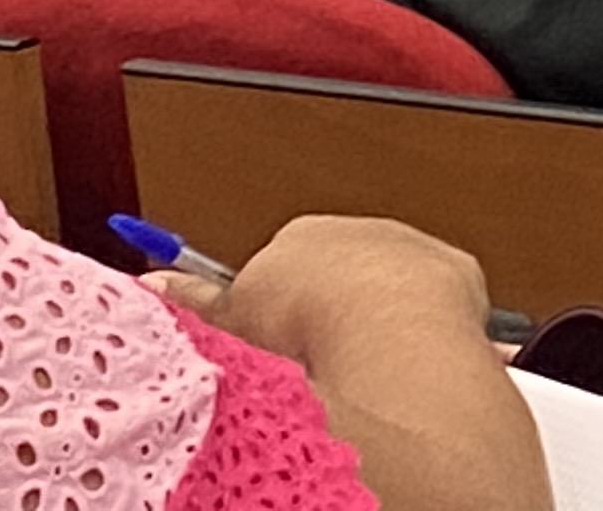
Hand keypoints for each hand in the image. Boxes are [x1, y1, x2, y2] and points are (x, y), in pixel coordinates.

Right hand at [152, 212, 492, 366]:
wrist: (380, 324)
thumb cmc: (304, 323)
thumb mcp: (228, 318)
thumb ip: (191, 303)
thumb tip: (149, 287)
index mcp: (301, 237)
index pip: (282, 271)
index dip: (277, 315)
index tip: (276, 346)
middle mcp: (357, 232)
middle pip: (339, 276)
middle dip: (331, 315)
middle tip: (318, 365)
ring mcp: (409, 248)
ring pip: (392, 291)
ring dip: (382, 324)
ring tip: (366, 370)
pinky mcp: (453, 271)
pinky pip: (440, 304)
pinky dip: (429, 333)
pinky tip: (413, 365)